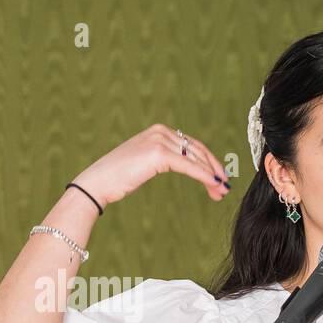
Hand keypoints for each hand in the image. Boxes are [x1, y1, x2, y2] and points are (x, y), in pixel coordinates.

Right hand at [72, 123, 230, 209]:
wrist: (98, 182)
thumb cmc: (120, 177)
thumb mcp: (147, 162)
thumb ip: (167, 159)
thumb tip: (191, 166)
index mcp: (159, 131)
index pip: (193, 145)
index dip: (210, 162)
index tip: (220, 178)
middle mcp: (160, 131)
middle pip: (198, 151)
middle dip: (214, 170)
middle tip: (225, 188)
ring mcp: (159, 140)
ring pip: (196, 159)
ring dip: (212, 176)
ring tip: (221, 192)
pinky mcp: (158, 153)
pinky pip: (189, 166)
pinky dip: (204, 176)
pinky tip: (215, 184)